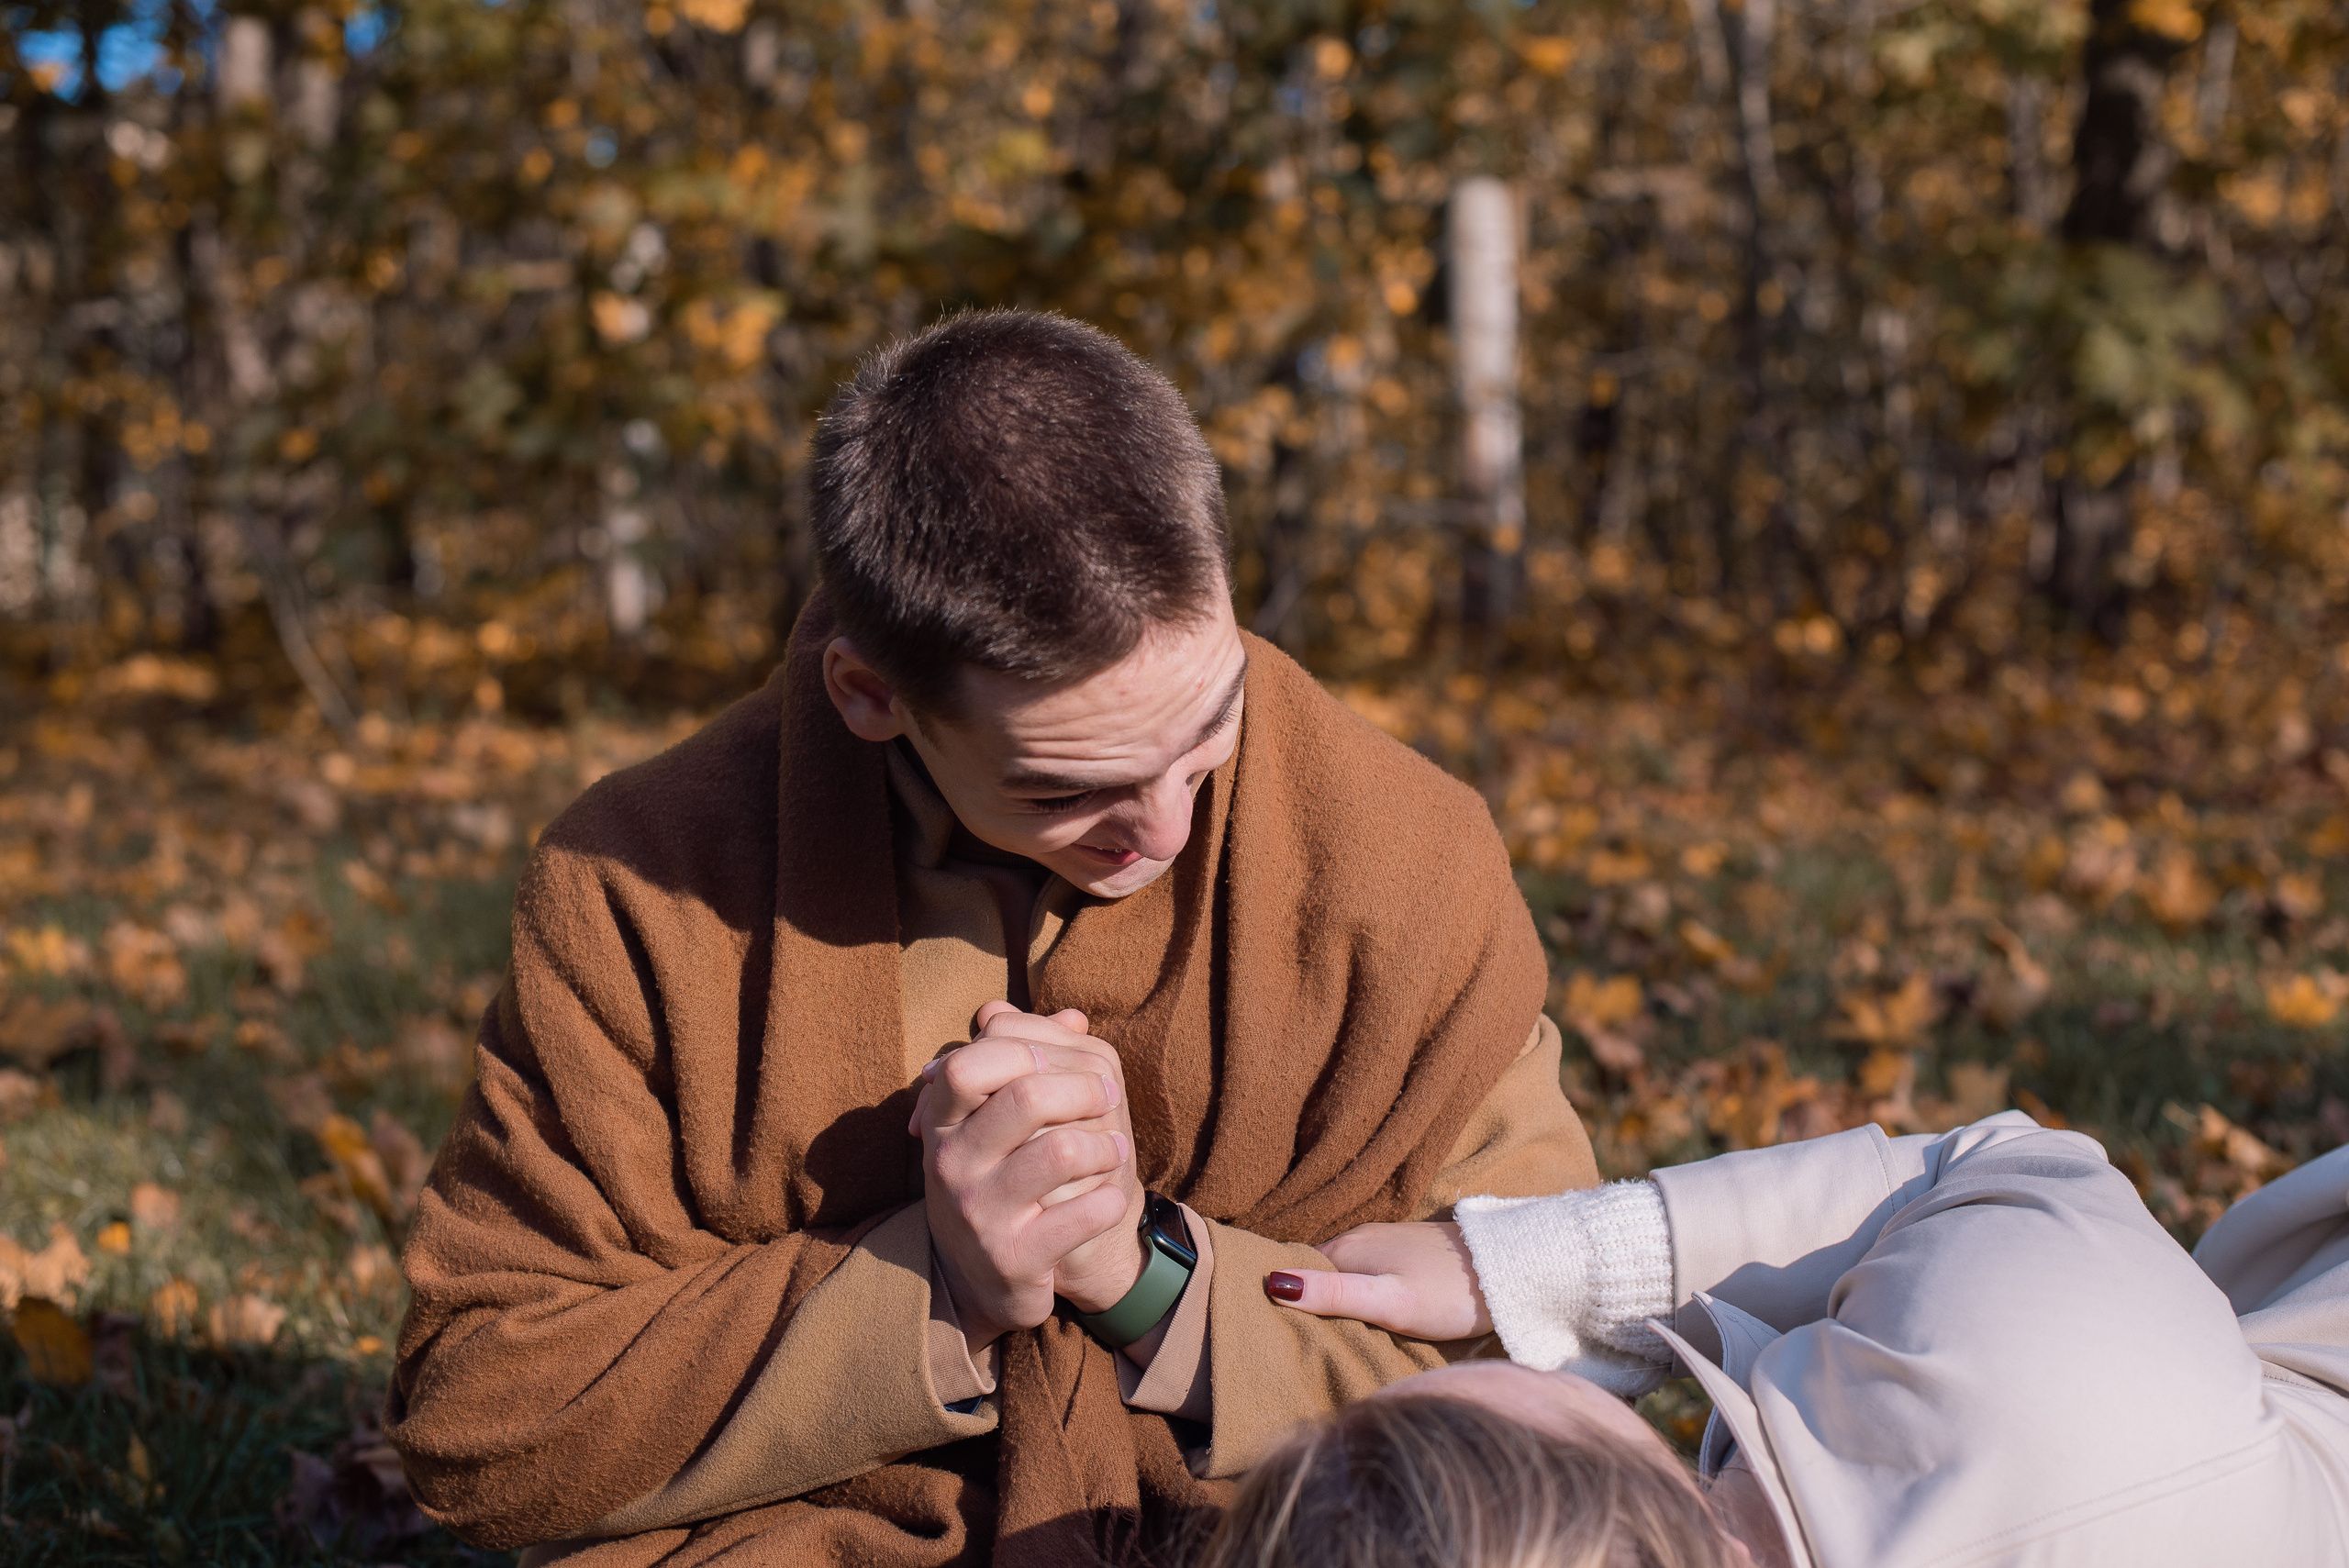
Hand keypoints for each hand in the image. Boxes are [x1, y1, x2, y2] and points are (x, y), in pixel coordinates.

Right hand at [910, 1005, 1138, 1350]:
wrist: (985, 1282)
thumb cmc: (998, 1182)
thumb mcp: (996, 1123)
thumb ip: (1029, 1063)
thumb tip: (1072, 1017)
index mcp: (942, 1123)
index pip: (969, 1063)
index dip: (1027, 1050)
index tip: (1065, 1062)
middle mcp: (950, 1166)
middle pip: (1025, 1096)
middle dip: (1083, 1089)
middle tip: (1108, 1097)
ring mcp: (979, 1215)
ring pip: (1059, 1151)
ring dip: (1105, 1146)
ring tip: (1115, 1149)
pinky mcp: (1012, 1260)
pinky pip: (1080, 1216)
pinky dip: (1108, 1201)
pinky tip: (1109, 1199)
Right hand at [1261, 1221, 1491, 1340]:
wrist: (1511, 1268)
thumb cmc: (1450, 1292)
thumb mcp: (1389, 1301)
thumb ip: (1335, 1294)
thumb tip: (1272, 1283)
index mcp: (1347, 1248)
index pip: (1294, 1271)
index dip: (1280, 1298)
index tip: (1268, 1330)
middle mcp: (1360, 1238)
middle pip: (1317, 1272)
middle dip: (1304, 1300)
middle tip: (1289, 1340)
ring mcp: (1385, 1242)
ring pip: (1344, 1274)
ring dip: (1333, 1298)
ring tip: (1323, 1334)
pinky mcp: (1407, 1253)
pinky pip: (1367, 1273)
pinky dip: (1359, 1293)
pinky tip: (1366, 1315)